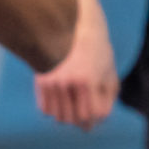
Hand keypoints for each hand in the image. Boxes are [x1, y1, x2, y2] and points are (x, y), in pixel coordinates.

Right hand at [35, 7, 117, 128]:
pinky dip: (54, 110)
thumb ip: (108, 97)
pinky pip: (46, 110)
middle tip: (86, 112)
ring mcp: (52, 82)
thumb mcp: (108, 70)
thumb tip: (97, 122)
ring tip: (74, 106)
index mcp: (88, 79)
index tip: (99, 109)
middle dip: (83, 121)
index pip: (95, 114)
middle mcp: (68, 82)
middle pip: (76, 119)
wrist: (68, 25)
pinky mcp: (40, 81)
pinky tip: (61, 100)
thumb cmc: (95, 50)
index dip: (99, 116)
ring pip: (60, 117)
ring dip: (69, 116)